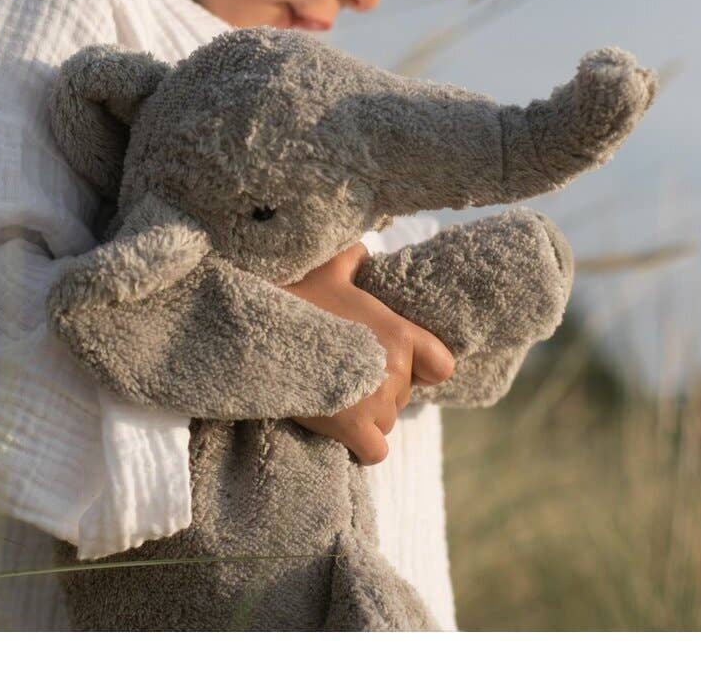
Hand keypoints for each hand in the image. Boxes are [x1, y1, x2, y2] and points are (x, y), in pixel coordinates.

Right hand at [283, 241, 454, 465]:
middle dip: (378, 388)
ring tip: (331, 390)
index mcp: (399, 334)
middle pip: (402, 394)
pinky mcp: (352, 428)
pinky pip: (374, 451)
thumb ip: (354, 259)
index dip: (423, 367)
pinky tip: (339, 427)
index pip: (441, 365)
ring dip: (365, 414)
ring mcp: (376, 403)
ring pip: (385, 422)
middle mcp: (396, 371)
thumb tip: (363, 249)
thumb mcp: (329, 268)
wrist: (259, 329)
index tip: (398, 364)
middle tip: (343, 369)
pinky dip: (360, 445)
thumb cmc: (295, 295)